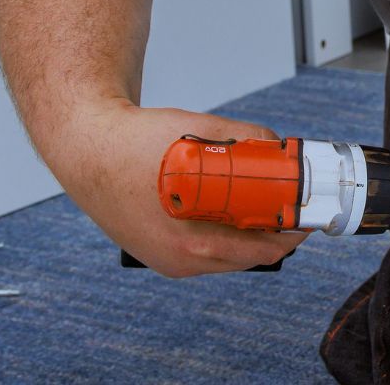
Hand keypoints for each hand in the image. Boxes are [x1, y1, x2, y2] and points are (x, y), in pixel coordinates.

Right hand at [63, 103, 306, 276]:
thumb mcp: (198, 129)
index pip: (261, 250)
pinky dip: (220, 234)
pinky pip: (202, 252)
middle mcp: (179, 260)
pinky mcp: (156, 253)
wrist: (84, 148)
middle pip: (246, 257)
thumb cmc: (133, 142)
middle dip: (271, 233)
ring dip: (245, 234)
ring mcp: (165, 260)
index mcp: (192, 241)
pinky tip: (226, 210)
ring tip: (259, 206)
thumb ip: (243, 138)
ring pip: (224, 257)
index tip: (305, 216)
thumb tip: (275, 145)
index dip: (290, 232)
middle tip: (287, 208)